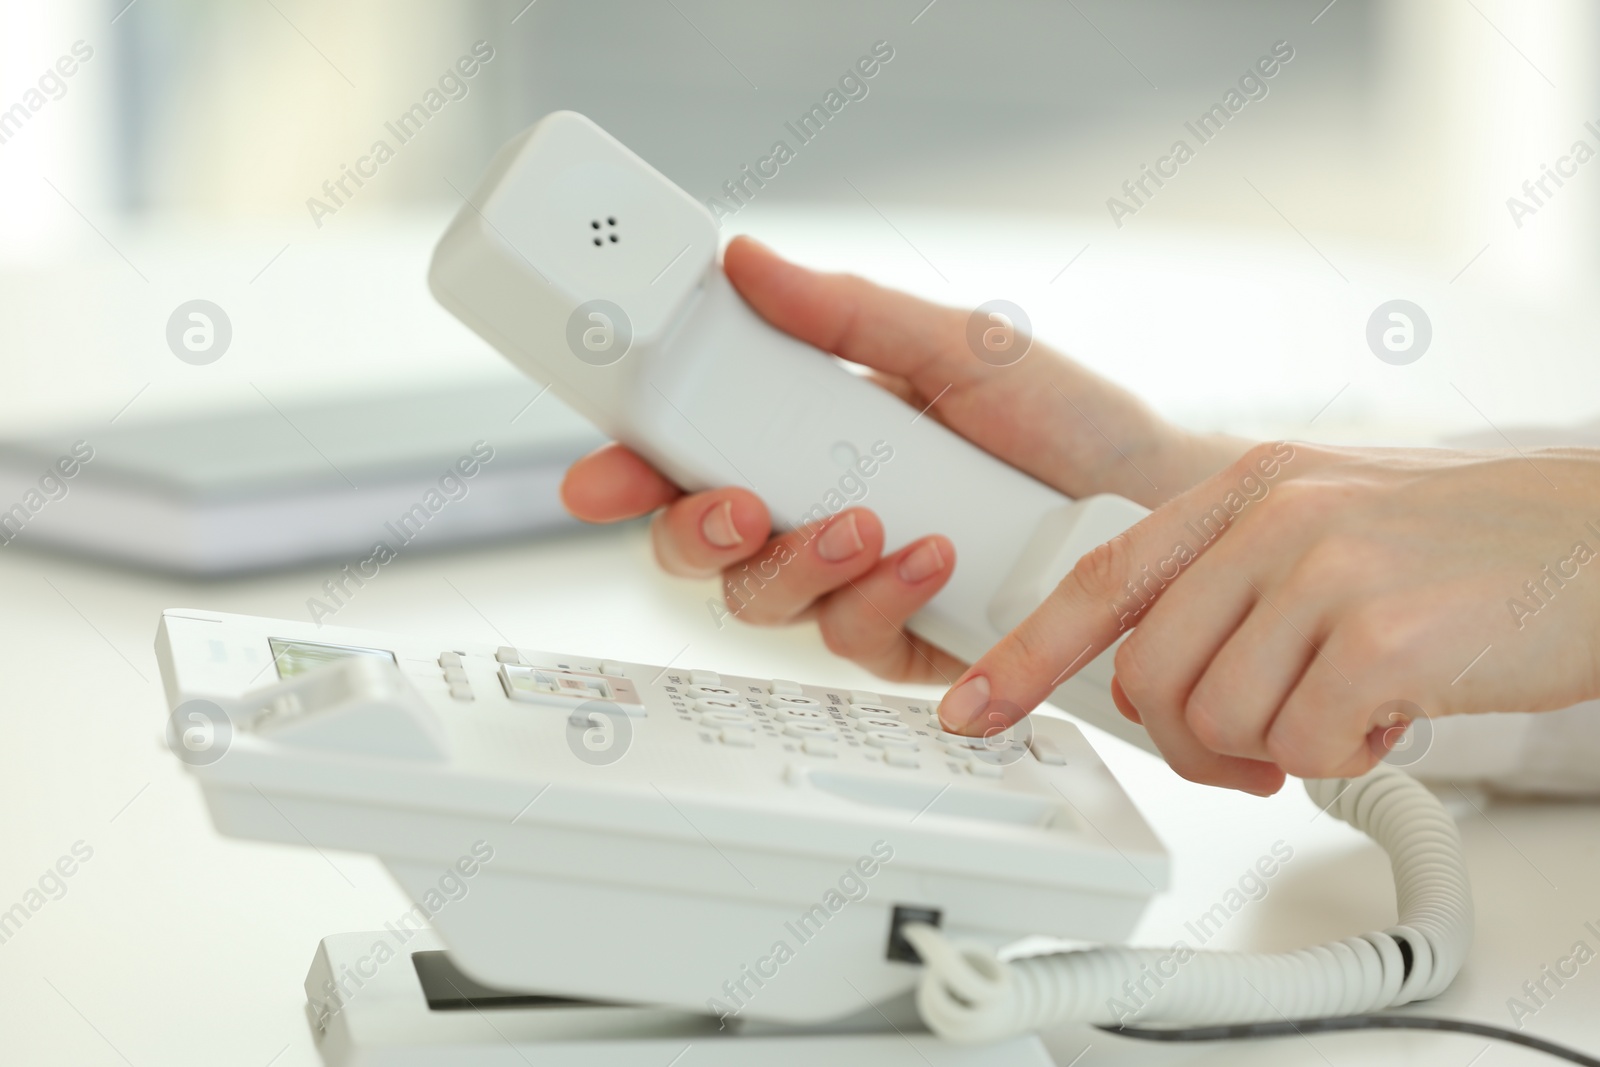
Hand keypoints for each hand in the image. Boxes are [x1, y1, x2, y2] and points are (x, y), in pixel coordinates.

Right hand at [561, 235, 1245, 683]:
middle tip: (737, 508)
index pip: (693, 448)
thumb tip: (747, 262)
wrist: (1155, 508)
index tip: (597, 472)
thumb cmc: (1066, 422)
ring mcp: (854, 578)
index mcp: (809, 429)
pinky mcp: (900, 637)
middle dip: (694, 532)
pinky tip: (929, 558)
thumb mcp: (955, 346)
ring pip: (761, 600)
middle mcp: (818, 506)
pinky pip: (848, 637)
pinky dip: (878, 598)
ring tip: (869, 522)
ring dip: (800, 564)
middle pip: (699, 543)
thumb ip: (846, 316)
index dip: (630, 464)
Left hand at [938, 443, 1599, 793]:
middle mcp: (1272, 516)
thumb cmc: (1467, 552)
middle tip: (1253, 751)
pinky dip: (1343, 754)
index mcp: (1245, 489)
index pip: (1101, 580)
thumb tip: (1156, 685)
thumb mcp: (1329, 531)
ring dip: (1273, 749)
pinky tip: (1393, 713)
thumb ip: (1231, 589)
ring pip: (1217, 717)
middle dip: (1189, 740)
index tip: (973, 710)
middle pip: (1149, 674)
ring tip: (1343, 716)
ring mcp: (1325, 568)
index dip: (1026, 653)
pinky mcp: (1382, 633)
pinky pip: (1303, 744)